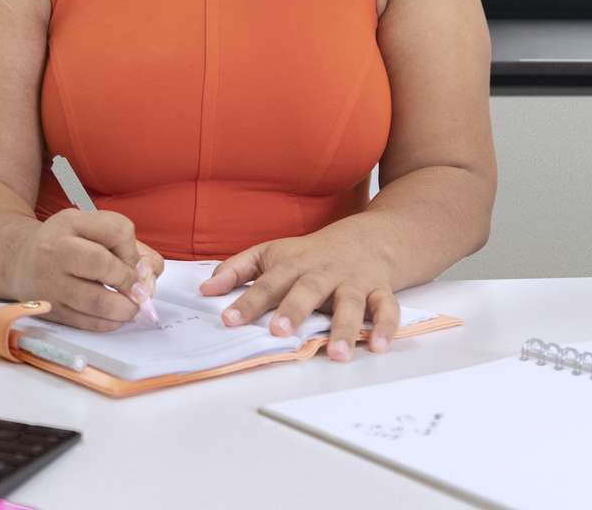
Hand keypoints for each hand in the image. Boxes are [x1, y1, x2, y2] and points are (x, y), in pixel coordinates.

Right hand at [10, 209, 164, 330]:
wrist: (21, 261)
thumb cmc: (66, 243)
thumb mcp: (91, 228)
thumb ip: (128, 245)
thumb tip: (150, 273)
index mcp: (70, 223)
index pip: (116, 231)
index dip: (133, 250)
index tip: (131, 261)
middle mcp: (55, 251)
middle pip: (103, 264)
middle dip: (128, 280)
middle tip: (135, 289)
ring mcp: (50, 283)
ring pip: (97, 301)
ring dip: (124, 308)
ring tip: (129, 306)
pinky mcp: (51, 310)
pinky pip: (88, 323)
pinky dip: (109, 322)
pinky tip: (113, 315)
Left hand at [199, 233, 396, 361]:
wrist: (367, 238)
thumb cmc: (310, 253)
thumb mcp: (270, 253)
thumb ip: (236, 270)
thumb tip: (204, 290)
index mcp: (293, 264)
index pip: (266, 283)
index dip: (247, 302)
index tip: (228, 320)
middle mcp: (323, 273)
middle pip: (308, 289)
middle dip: (294, 309)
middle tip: (279, 332)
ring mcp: (353, 282)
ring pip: (351, 303)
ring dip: (345, 328)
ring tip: (337, 354)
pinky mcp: (379, 291)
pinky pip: (386, 308)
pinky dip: (386, 326)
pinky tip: (379, 346)